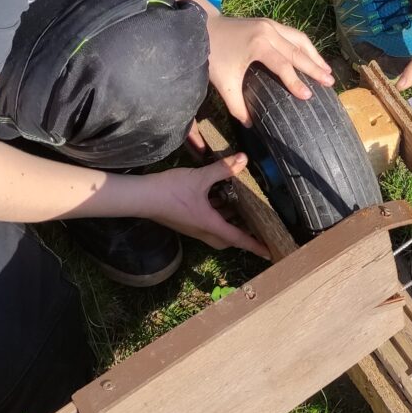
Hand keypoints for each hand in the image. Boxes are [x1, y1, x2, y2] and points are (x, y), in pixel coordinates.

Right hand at [138, 154, 270, 258]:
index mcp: (210, 224)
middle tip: (256, 227)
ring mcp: (192, 226)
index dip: (255, 245)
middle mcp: (202, 230)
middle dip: (243, 236)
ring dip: (229, 222)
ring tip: (242, 208)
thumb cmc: (170, 191)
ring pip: (217, 230)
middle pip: (228, 239)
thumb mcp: (200, 178)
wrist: (142, 197)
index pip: (238, 239)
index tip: (269, 253)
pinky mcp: (185, 219)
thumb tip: (243, 159)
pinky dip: (217, 213)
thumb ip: (223, 169)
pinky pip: (207, 222)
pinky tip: (219, 197)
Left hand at [206, 15, 333, 125]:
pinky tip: (312, 56)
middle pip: (298, 52)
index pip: (284, 66)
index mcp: (258, 46)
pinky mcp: (269, 23)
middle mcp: (269, 32)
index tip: (309, 97)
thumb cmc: (213, 54)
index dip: (296, 82)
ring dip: (314, 54)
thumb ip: (237, 105)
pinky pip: (294, 34)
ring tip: (327, 70)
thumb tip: (250, 125)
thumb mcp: (223, 83)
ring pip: (300, 39)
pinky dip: (305, 46)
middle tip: (330, 82)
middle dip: (315, 68)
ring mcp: (270, 24)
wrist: (203, 27)